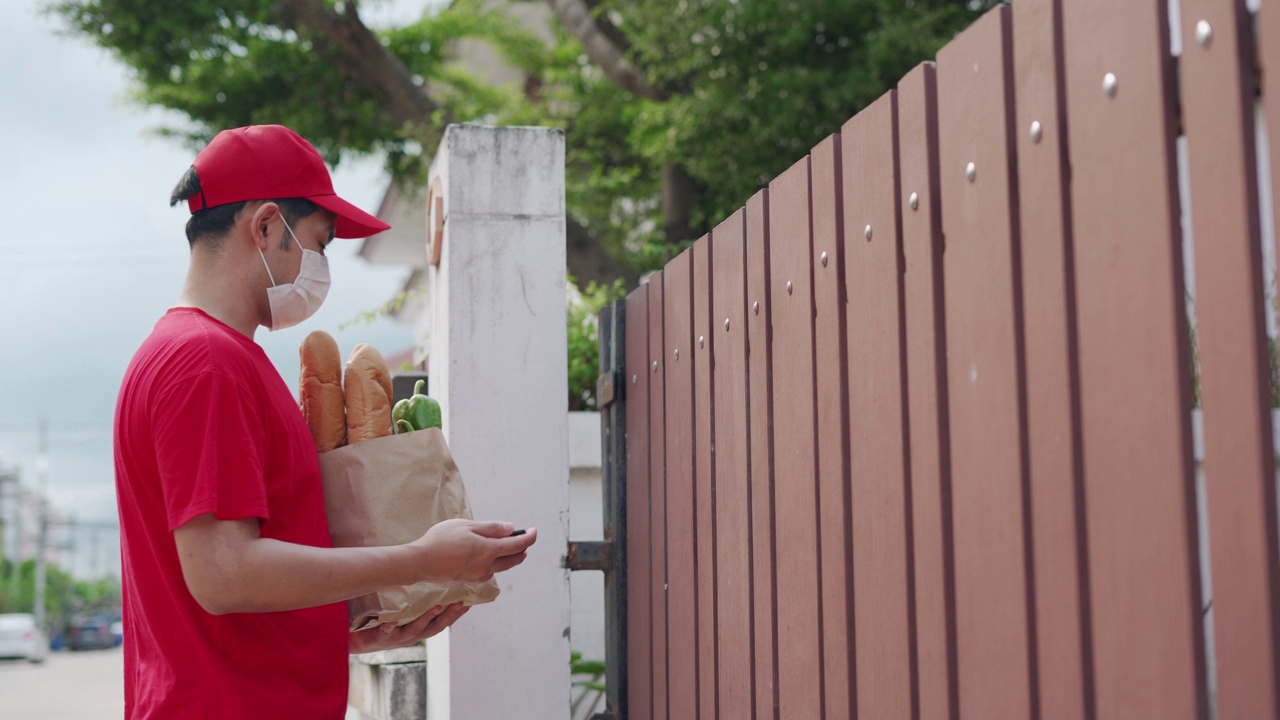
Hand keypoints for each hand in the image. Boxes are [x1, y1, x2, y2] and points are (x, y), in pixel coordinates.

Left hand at [348, 603, 469, 654]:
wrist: (358, 638)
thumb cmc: (382, 620)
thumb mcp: (401, 611)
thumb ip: (414, 598)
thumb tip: (427, 571)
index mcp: (420, 629)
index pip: (443, 622)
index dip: (456, 614)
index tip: (469, 602)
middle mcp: (412, 635)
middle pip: (435, 628)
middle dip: (448, 616)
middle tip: (459, 603)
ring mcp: (398, 638)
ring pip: (415, 630)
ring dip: (426, 618)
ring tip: (435, 607)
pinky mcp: (381, 638)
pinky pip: (386, 634)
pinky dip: (390, 628)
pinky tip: (391, 623)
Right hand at [408, 520, 536, 582]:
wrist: (421, 562)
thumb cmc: (442, 539)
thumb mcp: (467, 526)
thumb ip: (491, 528)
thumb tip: (511, 530)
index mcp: (489, 550)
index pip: (518, 545)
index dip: (529, 538)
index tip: (534, 531)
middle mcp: (487, 566)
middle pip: (513, 560)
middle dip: (522, 550)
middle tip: (525, 541)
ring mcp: (477, 575)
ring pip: (501, 567)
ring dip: (510, 559)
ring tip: (512, 550)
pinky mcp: (468, 579)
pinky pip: (489, 572)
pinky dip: (496, 565)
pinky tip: (490, 559)